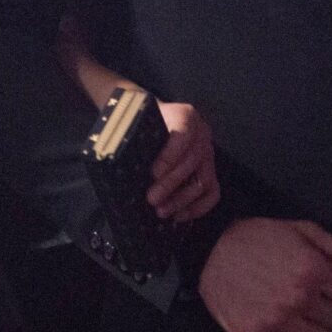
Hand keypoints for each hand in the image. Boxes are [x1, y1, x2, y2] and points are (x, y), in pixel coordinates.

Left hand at [147, 101, 218, 221]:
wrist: (157, 120)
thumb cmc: (144, 121)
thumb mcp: (140, 120)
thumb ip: (135, 133)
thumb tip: (119, 156)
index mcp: (186, 115)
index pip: (183, 136)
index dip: (170, 157)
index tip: (153, 174)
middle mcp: (202, 133)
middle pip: (192, 161)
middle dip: (171, 184)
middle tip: (151, 199)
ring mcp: (209, 153)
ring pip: (204, 180)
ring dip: (182, 200)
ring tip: (161, 211)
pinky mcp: (210, 170)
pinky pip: (212, 192)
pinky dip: (198, 207)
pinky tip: (178, 216)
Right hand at [197, 217, 331, 331]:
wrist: (209, 249)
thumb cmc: (259, 239)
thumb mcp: (306, 231)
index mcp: (312, 268)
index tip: (331, 285)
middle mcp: (297, 296)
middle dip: (330, 308)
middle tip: (309, 295)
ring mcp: (276, 319)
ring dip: (313, 328)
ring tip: (294, 310)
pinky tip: (280, 324)